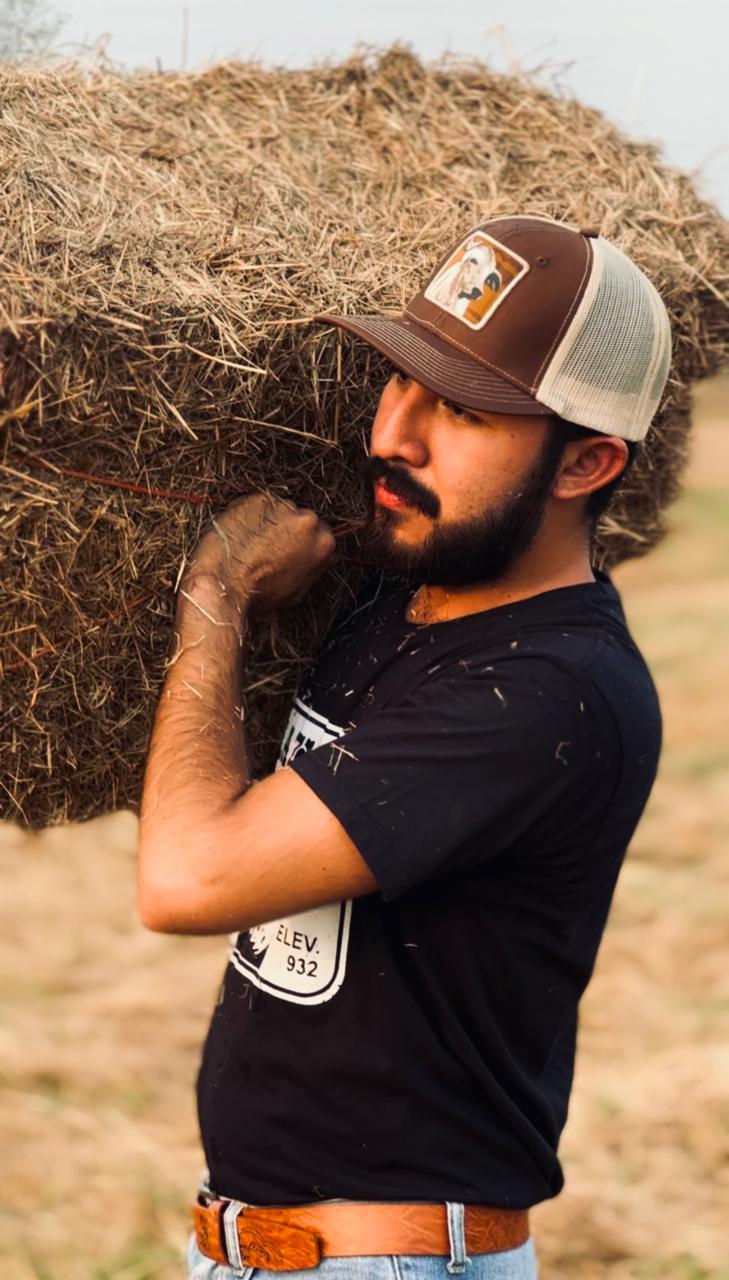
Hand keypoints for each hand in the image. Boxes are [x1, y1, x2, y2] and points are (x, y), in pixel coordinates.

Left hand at [181, 492, 336, 613]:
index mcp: (323, 543)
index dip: (305, 543)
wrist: (226, 581)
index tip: (293, 548)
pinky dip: (251, 515)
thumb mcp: (296, 592)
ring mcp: (283, 506)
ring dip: (271, 521)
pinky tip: (242, 532)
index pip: (323, 535)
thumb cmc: (259, 592)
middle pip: (304, 519)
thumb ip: (315, 570)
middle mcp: (308, 520)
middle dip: (291, 530)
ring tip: (253, 541)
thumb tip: (322, 562)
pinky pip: (259, 504)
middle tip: (271, 546)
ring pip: (281, 510)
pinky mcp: (259, 498)